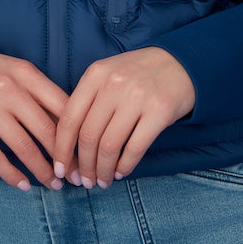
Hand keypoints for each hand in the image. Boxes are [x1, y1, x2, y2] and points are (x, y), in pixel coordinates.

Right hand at [0, 49, 72, 190]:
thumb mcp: (15, 69)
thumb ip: (39, 92)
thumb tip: (69, 124)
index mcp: (26, 74)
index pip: (62, 106)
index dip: (78, 134)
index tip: (86, 153)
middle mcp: (9, 90)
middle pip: (47, 131)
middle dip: (65, 160)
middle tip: (76, 177)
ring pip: (24, 147)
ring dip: (42, 171)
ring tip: (54, 185)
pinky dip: (12, 175)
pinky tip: (23, 185)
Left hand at [52, 47, 195, 188]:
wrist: (183, 61)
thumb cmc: (139, 73)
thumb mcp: (109, 74)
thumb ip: (89, 100)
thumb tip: (69, 143)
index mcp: (96, 74)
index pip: (69, 119)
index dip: (61, 149)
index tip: (59, 169)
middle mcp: (114, 84)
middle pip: (88, 136)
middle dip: (83, 166)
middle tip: (84, 181)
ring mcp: (137, 97)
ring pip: (109, 146)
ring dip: (103, 170)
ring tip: (102, 181)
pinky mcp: (160, 111)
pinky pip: (135, 148)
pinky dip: (125, 166)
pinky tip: (121, 172)